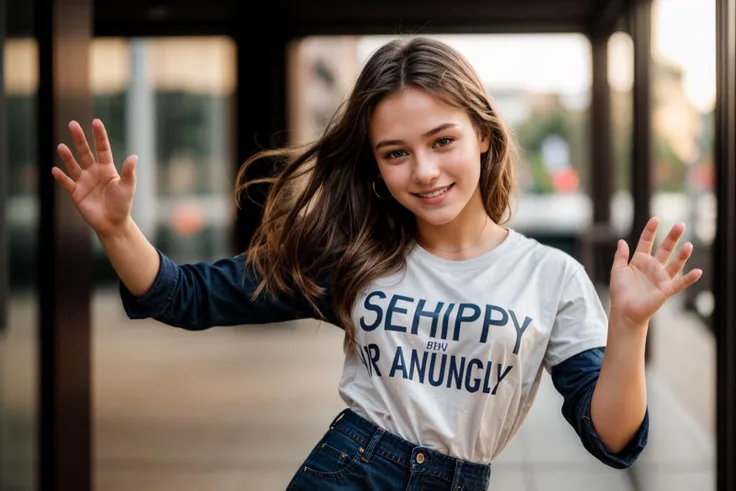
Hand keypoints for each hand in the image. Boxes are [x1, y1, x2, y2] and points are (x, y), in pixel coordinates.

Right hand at [52, 119, 137, 237]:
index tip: (96, 122)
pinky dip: (61, 177)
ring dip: (67, 157)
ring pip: (73, 165)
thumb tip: (134, 157)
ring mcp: (83, 182)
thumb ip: (129, 172)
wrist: (113, 223)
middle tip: (73, 124)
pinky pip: (67, 183)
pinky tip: (55, 170)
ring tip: (61, 147)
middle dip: (79, 139)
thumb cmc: (122, 204)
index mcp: (107, 168)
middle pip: (85, 152)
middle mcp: (94, 172)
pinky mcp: (76, 193)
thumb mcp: (128, 187)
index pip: (102, 148)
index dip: (99, 136)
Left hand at [609, 217, 702, 326]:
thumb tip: (622, 240)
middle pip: (665, 249)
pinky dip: (689, 278)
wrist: (624, 311)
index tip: (656, 219)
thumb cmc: (620, 292)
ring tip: (688, 245)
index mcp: (640, 261)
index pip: (647, 242)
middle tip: (680, 225)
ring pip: (675, 263)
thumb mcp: (617, 270)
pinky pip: (680, 283)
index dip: (650, 231)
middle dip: (672, 237)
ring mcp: (661, 278)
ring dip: (682, 255)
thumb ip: (620, 256)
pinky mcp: (666, 290)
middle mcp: (653, 267)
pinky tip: (698, 271)